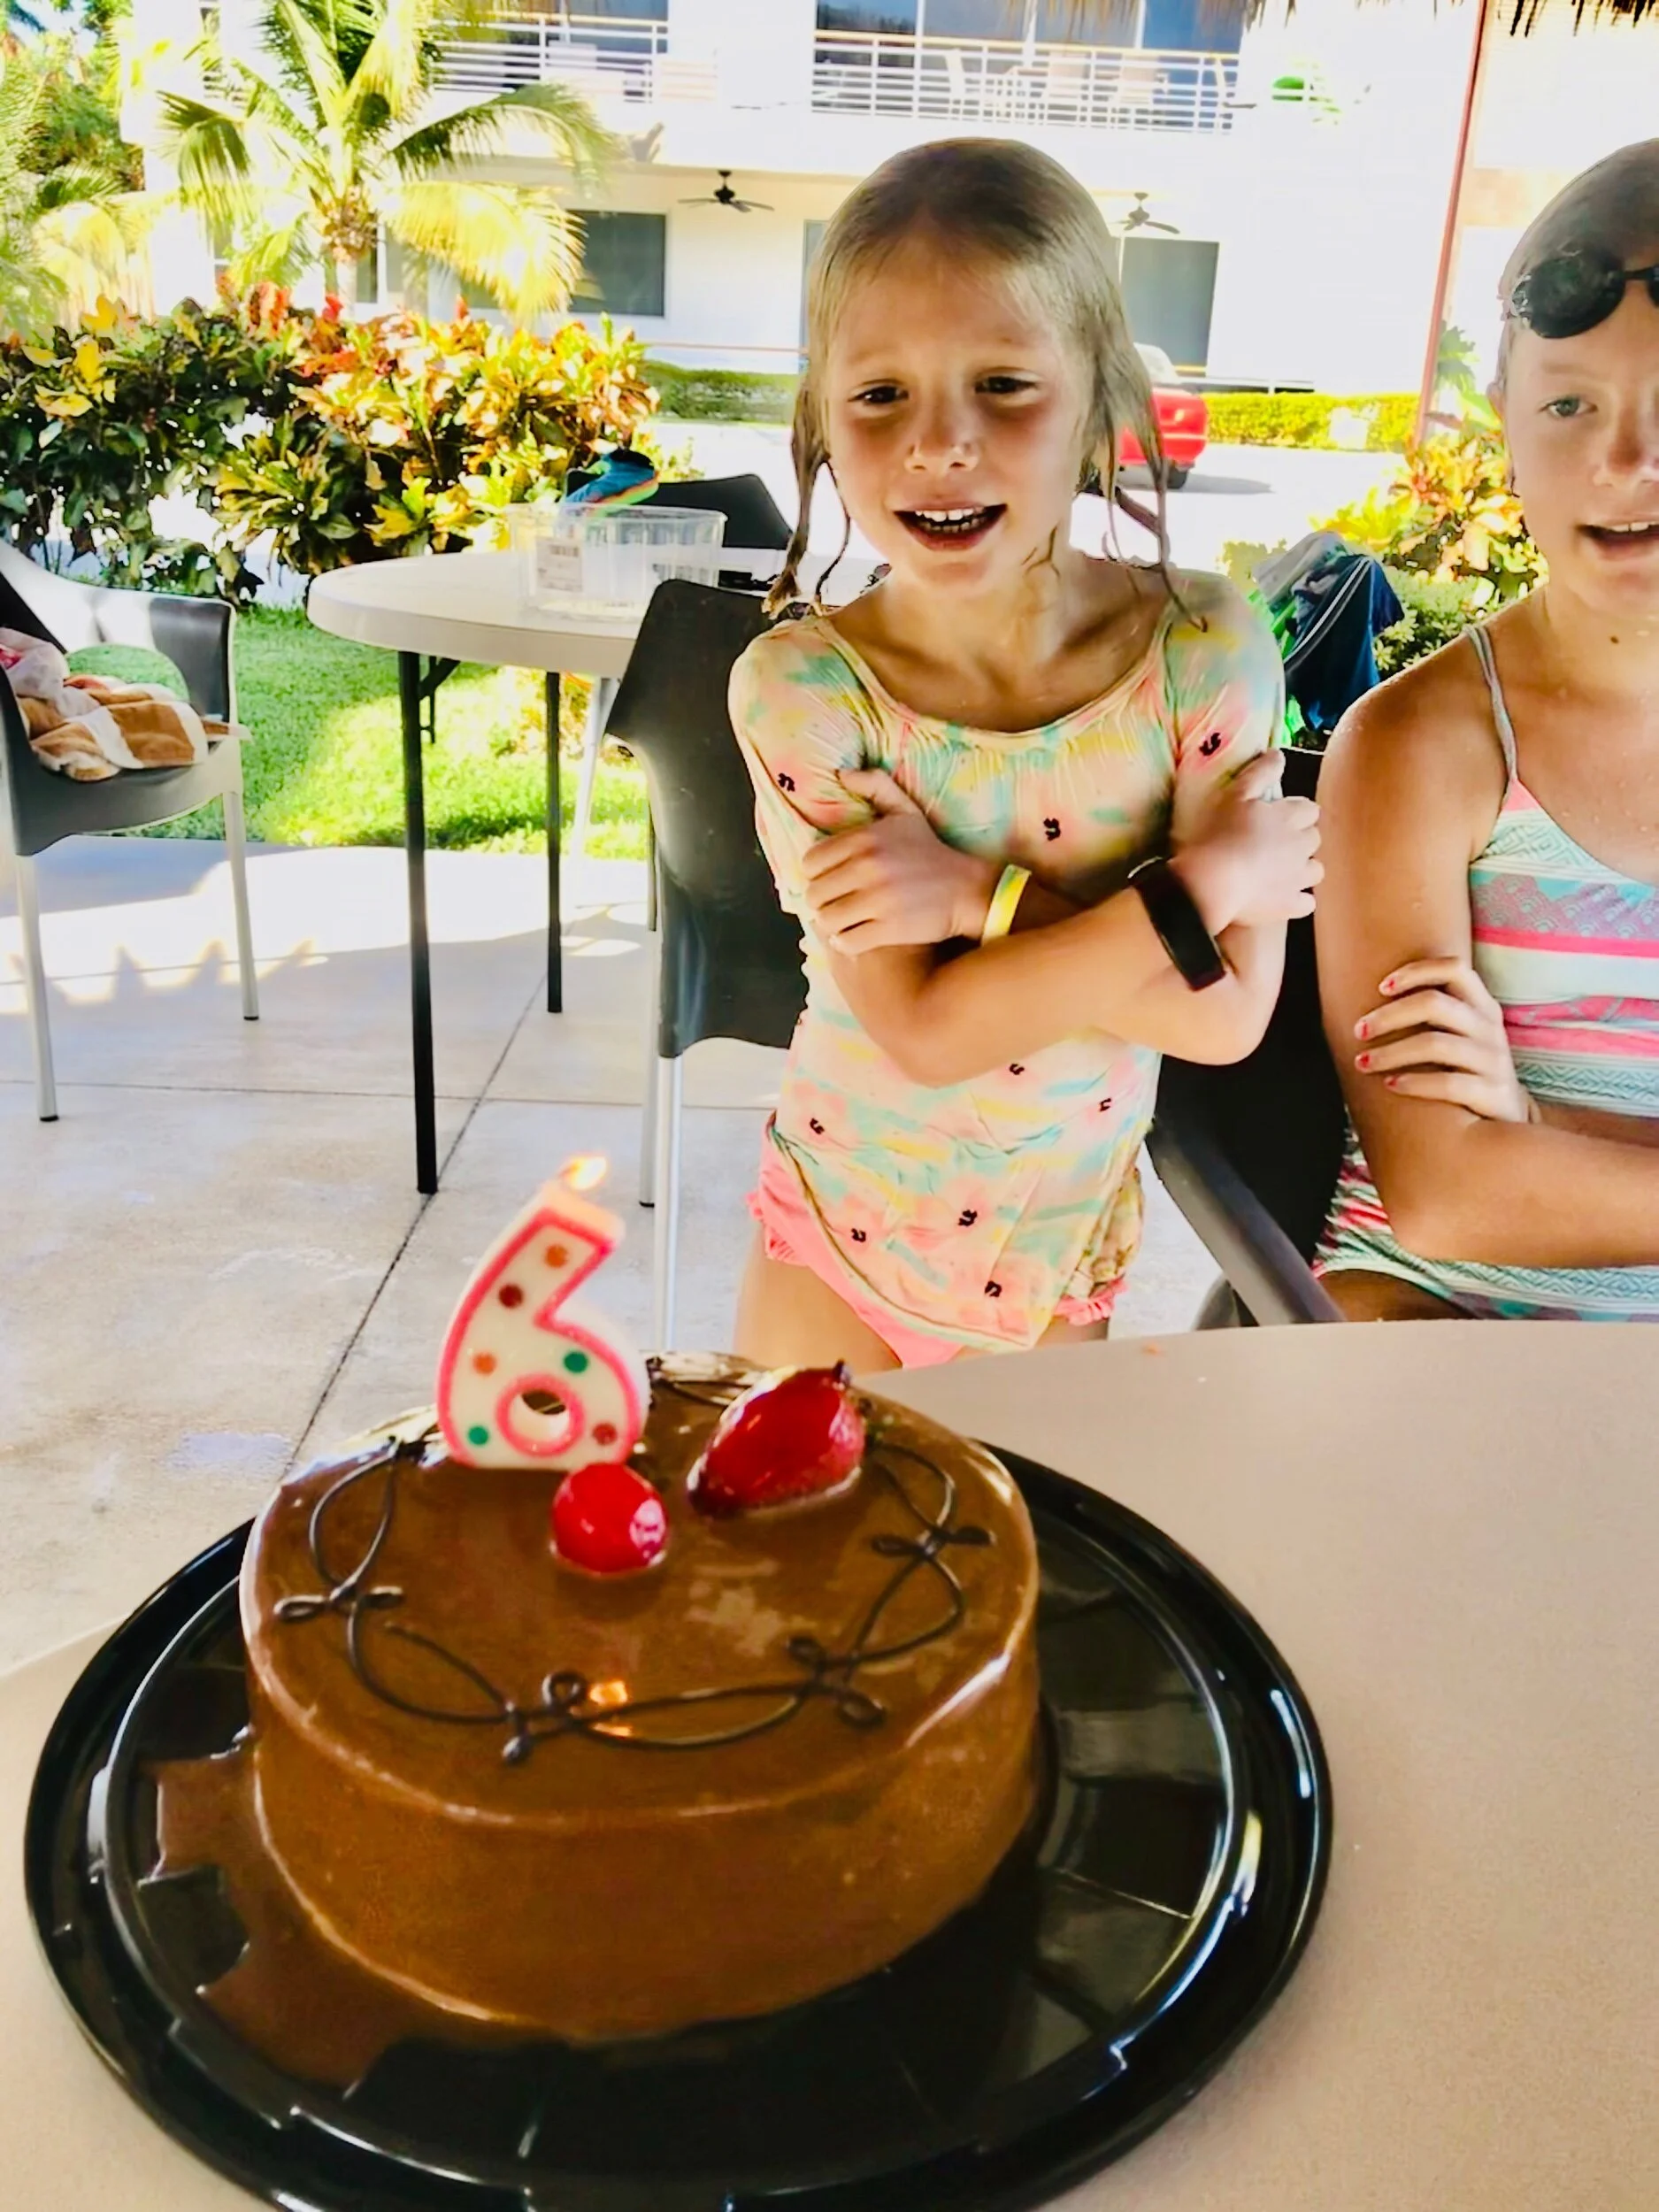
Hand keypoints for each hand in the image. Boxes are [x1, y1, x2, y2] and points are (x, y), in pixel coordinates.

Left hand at [800, 768, 998, 952]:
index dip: (816, 874)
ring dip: (832, 923)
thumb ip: (875, 786)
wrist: (968, 889)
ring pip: (826, 919)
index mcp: (865, 839)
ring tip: (845, 920)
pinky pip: (846, 941)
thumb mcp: (906, 811)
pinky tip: (855, 935)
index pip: (811, 863)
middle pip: (815, 893)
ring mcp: (877, 900)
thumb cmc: (931, 851)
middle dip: (823, 901)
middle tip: (838, 903)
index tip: (831, 879)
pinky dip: (846, 941)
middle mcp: (867, 867)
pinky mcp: (888, 929)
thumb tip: (842, 773)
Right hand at [1172, 752, 1322, 931]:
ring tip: (1281, 872)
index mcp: (1291, 816)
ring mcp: (1299, 878)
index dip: (1294, 813)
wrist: (1213, 880)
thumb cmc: (1220, 833)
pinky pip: (1307, 902)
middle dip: (1301, 840)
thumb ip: (1260, 772)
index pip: (1309, 810)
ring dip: (1304, 869)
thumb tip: (1279, 753)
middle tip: (1275, 845)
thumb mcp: (1236, 794)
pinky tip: (1282, 898)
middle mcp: (1302, 846)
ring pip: (1316, 870)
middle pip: (1314, 839)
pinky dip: (1298, 899)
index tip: (1276, 819)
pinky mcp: (1290, 905)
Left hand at [1353, 957, 1537, 1121]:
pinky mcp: (1493, 1094)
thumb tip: (1370, 997)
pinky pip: (1449, 1084)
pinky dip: (1414, 1082)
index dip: (1416, 971)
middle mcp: (1490, 1028)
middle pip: (1434, 1004)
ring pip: (1436, 1045)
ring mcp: (1494, 1061)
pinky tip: (1390, 1085)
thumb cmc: (1466, 1067)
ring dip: (1391, 1053)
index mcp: (1482, 1006)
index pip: (1454, 969)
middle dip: (1389, 1016)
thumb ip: (1432, 1012)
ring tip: (1362, 1063)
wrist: (1505, 1116)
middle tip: (1359, 1031)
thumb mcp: (1461, 1034)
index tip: (1381, 987)